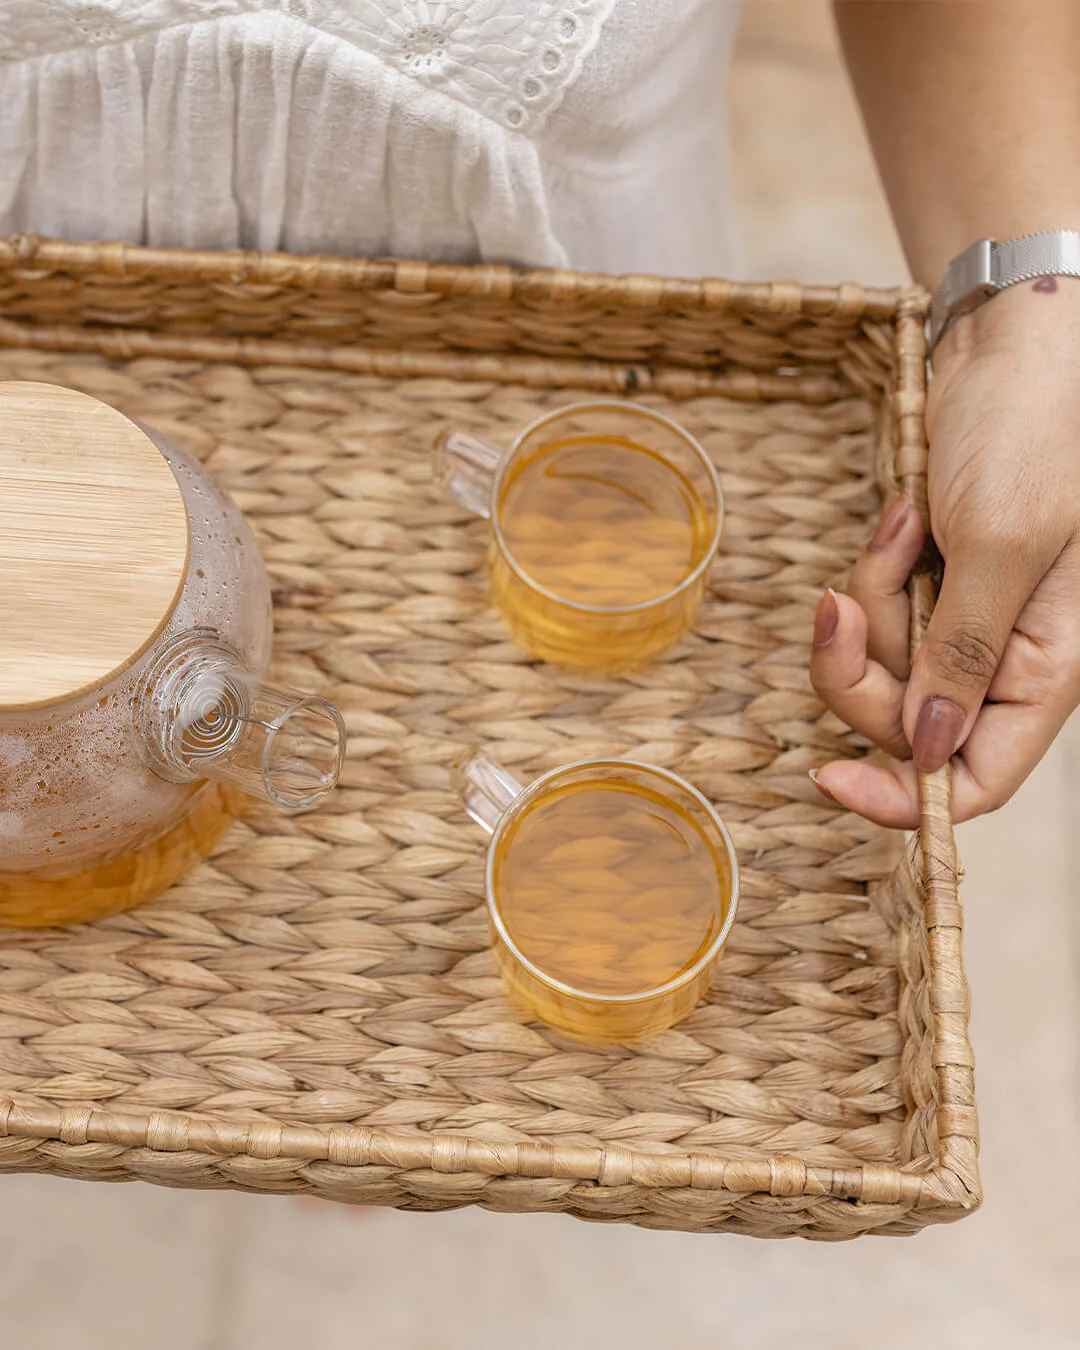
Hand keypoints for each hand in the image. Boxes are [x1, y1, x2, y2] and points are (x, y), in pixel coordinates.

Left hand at [809, 280, 1079, 825]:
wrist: (1015, 343)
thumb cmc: (1036, 430)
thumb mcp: (1004, 545)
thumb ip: (964, 655)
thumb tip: (929, 749)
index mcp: (1047, 669)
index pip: (977, 778)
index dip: (906, 798)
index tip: (831, 782)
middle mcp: (1006, 659)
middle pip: (903, 723)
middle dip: (861, 666)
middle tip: (844, 599)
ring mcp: (966, 621)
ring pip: (879, 664)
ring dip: (870, 598)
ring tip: (907, 523)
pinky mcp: (933, 583)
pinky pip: (874, 610)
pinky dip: (876, 566)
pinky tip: (907, 512)